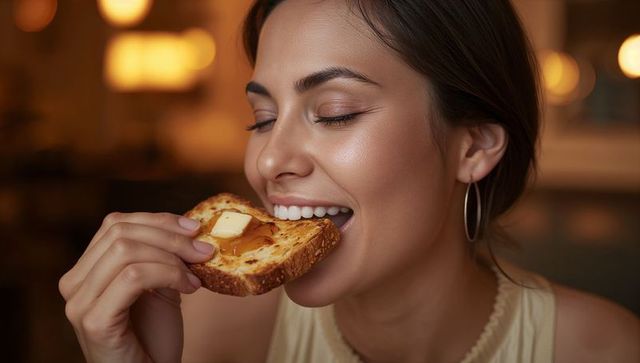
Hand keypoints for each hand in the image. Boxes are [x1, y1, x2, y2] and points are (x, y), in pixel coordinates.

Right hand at [59, 212, 214, 362]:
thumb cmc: (153, 339)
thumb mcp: (158, 287)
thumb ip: (161, 257)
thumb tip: (188, 226)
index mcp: (86, 271)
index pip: (116, 223)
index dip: (159, 220)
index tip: (195, 229)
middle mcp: (74, 284)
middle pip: (120, 232)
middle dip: (170, 236)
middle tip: (204, 251)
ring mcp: (80, 303)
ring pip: (126, 250)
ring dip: (172, 258)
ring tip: (196, 276)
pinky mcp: (94, 320)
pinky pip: (133, 277)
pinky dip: (168, 275)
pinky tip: (189, 288)